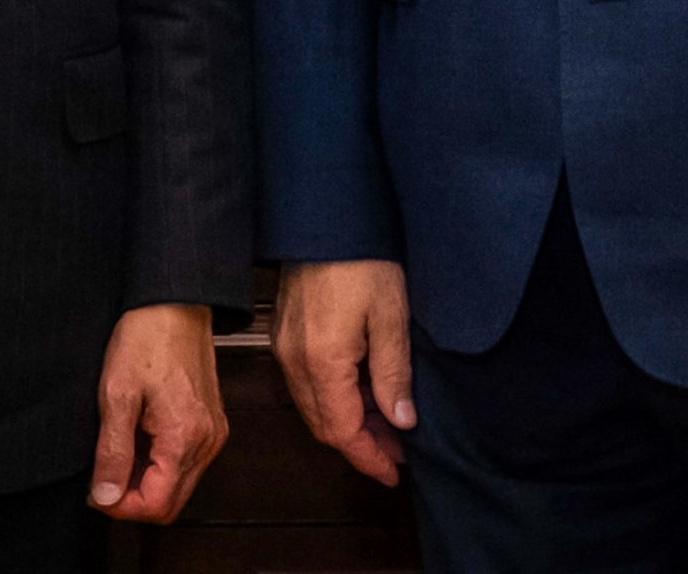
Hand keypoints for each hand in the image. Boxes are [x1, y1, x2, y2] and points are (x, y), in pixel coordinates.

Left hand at [91, 301, 231, 523]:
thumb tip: (106, 495)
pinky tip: (138, 439)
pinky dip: (160, 463)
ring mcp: (212, 433)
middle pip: (171, 504)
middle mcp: (207, 441)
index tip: (96, 492)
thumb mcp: (116, 394)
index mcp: (185, 437)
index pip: (157, 506)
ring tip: (118, 452)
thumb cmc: (147, 337)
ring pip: (179, 485)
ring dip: (146, 482)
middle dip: (133, 500)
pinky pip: (186, 462)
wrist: (174, 301)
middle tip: (103, 478)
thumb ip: (112, 451)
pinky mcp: (210, 423)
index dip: (121, 508)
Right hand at [274, 257, 417, 486]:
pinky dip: (334, 396)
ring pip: (314, 405)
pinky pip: (306, 382)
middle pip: (324, 424)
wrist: (329, 216)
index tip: (392, 471)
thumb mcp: (391, 317)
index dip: (368, 457)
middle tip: (397, 449)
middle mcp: (294, 360)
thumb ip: (394, 375)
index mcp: (321, 361)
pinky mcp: (286, 333)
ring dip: (348, 420)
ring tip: (386, 420)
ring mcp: (285, 347)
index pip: (342, 431)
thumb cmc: (360, 257)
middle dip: (360, 443)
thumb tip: (401, 420)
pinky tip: (362, 389)